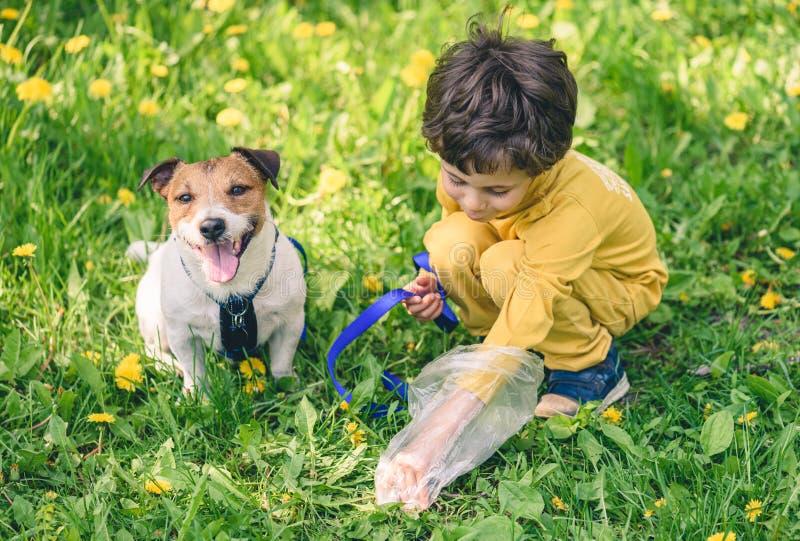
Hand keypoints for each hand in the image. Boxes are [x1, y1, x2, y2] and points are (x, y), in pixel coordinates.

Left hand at [375, 388, 483, 510]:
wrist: (437, 430)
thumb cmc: (425, 445)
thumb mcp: (411, 454)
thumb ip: (404, 468)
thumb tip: (401, 491)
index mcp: (395, 458)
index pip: (383, 478)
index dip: (381, 492)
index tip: (380, 504)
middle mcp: (400, 460)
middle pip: (398, 486)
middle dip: (400, 500)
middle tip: (404, 510)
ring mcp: (411, 462)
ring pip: (410, 487)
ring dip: (412, 501)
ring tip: (414, 510)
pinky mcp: (422, 465)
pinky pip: (421, 485)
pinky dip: (423, 497)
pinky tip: (424, 505)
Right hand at [402, 274, 443, 321]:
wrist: (433, 292)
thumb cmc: (427, 285)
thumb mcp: (427, 280)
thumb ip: (424, 279)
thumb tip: (418, 280)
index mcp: (406, 296)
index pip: (405, 300)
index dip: (412, 300)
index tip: (419, 298)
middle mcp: (409, 307)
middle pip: (413, 310)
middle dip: (426, 303)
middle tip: (434, 294)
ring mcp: (416, 314)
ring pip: (424, 315)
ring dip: (433, 305)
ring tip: (438, 296)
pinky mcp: (424, 318)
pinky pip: (431, 317)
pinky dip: (438, 310)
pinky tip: (441, 302)